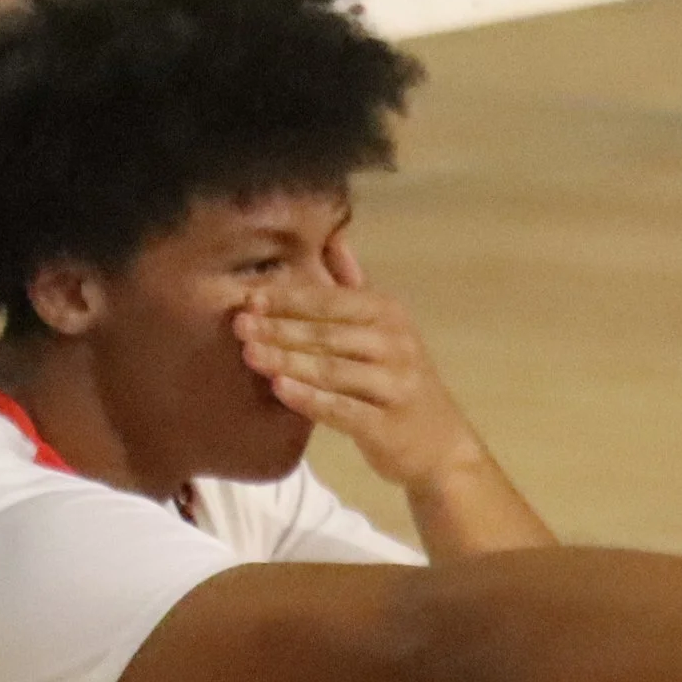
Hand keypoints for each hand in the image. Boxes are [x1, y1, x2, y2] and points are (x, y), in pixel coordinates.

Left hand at [235, 234, 476, 490]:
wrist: (442, 447)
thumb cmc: (398, 384)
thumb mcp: (384, 329)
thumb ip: (354, 289)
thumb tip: (333, 235)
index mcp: (388, 313)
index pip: (330, 299)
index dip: (288, 297)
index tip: (249, 296)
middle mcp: (396, 343)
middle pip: (327, 332)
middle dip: (280, 327)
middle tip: (240, 325)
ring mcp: (395, 385)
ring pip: (332, 368)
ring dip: (287, 359)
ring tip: (250, 353)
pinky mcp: (389, 426)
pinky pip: (343, 409)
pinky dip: (309, 398)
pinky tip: (279, 389)